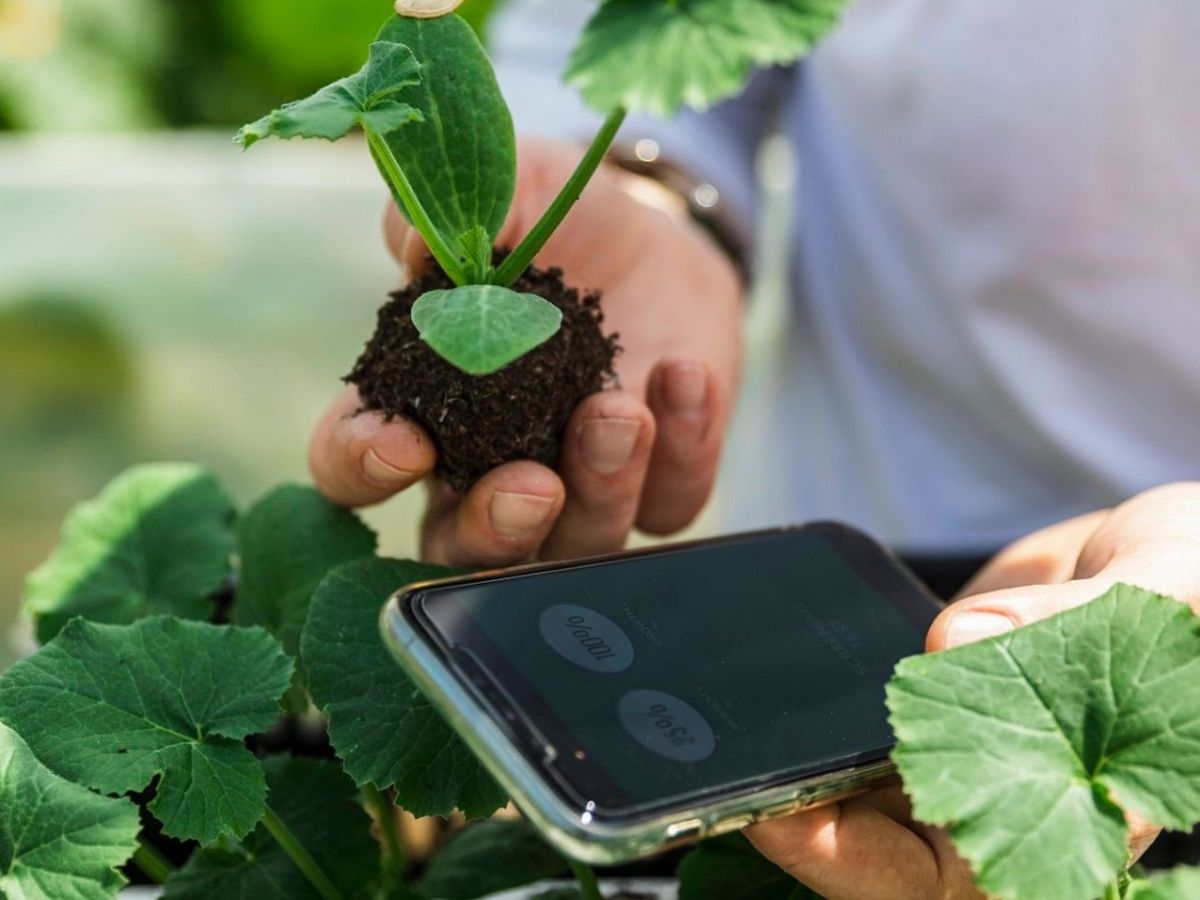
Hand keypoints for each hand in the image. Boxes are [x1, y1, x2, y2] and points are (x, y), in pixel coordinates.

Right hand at [309, 137, 742, 564]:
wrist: (653, 238)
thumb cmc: (552, 224)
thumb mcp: (507, 194)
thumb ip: (454, 214)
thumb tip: (414, 246)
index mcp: (420, 408)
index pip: (355, 466)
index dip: (363, 467)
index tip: (403, 442)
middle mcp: (487, 470)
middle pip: (463, 548)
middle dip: (494, 529)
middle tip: (530, 486)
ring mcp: (577, 488)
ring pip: (576, 544)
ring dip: (599, 488)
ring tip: (622, 412)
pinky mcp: (658, 483)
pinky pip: (671, 502)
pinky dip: (683, 451)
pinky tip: (684, 376)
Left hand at [747, 483, 1199, 898]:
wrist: (1169, 554)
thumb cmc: (1198, 585)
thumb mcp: (1177, 590)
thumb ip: (1079, 620)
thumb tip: (954, 639)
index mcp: (1074, 820)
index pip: (947, 882)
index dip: (856, 865)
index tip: (784, 813)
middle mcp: (1004, 800)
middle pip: (878, 846)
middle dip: (795, 815)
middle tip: (721, 766)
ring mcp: (958, 750)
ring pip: (856, 781)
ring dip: (790, 758)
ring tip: (719, 719)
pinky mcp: (926, 697)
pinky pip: (855, 711)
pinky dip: (809, 697)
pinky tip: (764, 669)